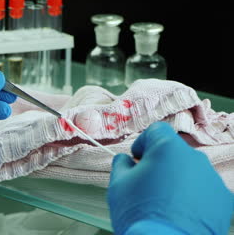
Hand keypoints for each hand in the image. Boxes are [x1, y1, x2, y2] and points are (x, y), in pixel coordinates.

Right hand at [107, 122, 232, 234]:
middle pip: (174, 152)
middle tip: (146, 183)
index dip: (143, 143)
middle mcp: (195, 158)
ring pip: (190, 171)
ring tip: (163, 202)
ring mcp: (212, 179)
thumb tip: (126, 160)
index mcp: (168, 148)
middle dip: (160, 163)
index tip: (136, 159)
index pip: (156, 130)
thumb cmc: (139, 212)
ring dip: (177, 179)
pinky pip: (204, 190)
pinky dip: (192, 197)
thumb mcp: (118, 183)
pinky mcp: (224, 201)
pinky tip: (178, 212)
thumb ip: (121, 163)